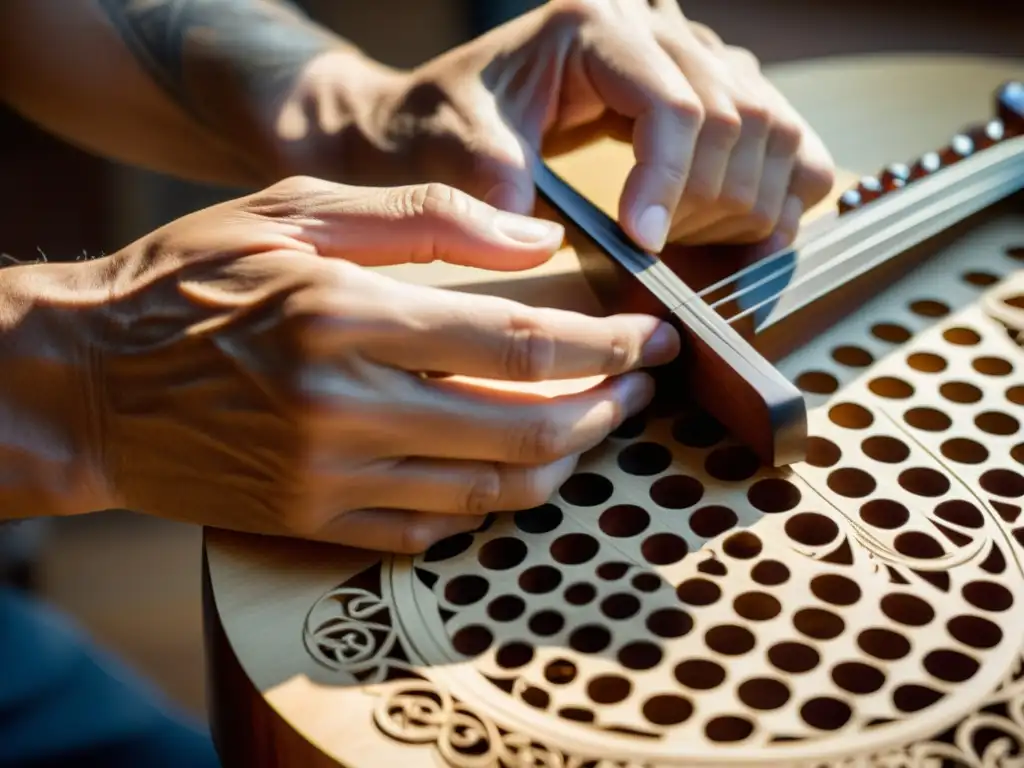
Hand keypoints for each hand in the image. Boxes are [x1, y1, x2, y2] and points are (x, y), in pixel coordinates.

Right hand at [81, 178, 678, 552]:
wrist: (85, 385)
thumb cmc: (186, 282)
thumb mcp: (295, 214)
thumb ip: (424, 218)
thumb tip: (536, 242)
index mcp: (346, 317)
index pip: (517, 345)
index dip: (604, 346)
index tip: (650, 336)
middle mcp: (345, 408)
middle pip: (524, 429)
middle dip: (604, 409)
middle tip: (638, 385)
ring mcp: (329, 478)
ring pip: (490, 491)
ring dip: (562, 462)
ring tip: (595, 426)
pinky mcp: (311, 522)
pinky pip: (432, 529)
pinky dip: (490, 504)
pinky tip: (513, 473)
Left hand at [288, 1, 833, 252]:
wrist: (446, 118)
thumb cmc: (444, 125)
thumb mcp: (453, 145)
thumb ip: (489, 182)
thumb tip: (535, 237)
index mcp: (598, 25)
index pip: (674, 102)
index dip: (670, 182)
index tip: (644, 244)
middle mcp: (661, 30)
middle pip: (739, 121)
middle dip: (706, 206)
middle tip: (655, 254)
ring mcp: (697, 61)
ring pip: (775, 132)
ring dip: (745, 209)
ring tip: (686, 251)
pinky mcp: (713, 98)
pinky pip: (788, 144)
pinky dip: (778, 199)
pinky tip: (735, 240)